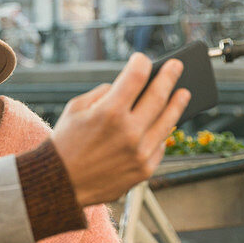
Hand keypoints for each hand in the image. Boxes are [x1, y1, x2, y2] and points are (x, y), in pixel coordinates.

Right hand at [52, 53, 189, 206]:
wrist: (60, 183)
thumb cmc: (65, 143)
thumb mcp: (75, 110)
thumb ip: (102, 94)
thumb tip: (127, 87)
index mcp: (108, 112)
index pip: (136, 77)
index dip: (141, 63)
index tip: (143, 59)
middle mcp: (128, 131)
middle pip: (158, 95)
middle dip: (169, 76)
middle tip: (177, 67)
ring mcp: (140, 152)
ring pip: (168, 121)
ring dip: (177, 104)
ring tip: (183, 94)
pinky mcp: (144, 169)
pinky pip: (160, 145)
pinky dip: (161, 133)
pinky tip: (164, 124)